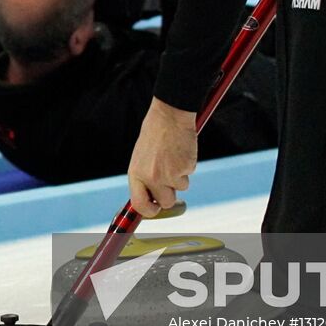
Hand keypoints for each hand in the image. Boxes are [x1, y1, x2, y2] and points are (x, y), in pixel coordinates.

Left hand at [127, 97, 197, 216]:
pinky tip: (181, 150)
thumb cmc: (154, 133)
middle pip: (165, 202)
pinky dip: (187, 164)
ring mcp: (169, 174)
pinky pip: (189, 173)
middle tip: (171, 178)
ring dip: (180, 176)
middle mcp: (151, 177)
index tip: (155, 209)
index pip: (139, 205)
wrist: (169, 114)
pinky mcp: (185, 167)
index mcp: (136, 173)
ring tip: (173, 155)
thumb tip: (150, 197)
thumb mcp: (141, 156)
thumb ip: (145, 176)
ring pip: (181, 188)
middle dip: (171, 194)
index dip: (149, 211)